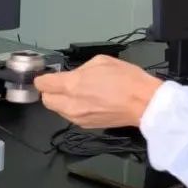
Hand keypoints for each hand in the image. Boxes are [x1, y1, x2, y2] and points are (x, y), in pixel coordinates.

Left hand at [33, 55, 163, 128]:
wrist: (144, 103)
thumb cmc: (126, 78)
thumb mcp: (102, 61)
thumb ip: (81, 69)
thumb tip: (73, 76)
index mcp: (72, 85)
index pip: (43, 84)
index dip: (43, 78)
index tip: (49, 76)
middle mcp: (70, 104)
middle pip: (46, 100)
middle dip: (50, 91)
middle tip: (63, 84)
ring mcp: (77, 118)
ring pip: (57, 110)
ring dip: (62, 101)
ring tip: (79, 93)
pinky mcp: (86, 126)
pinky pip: (71, 117)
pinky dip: (73, 109)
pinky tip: (89, 103)